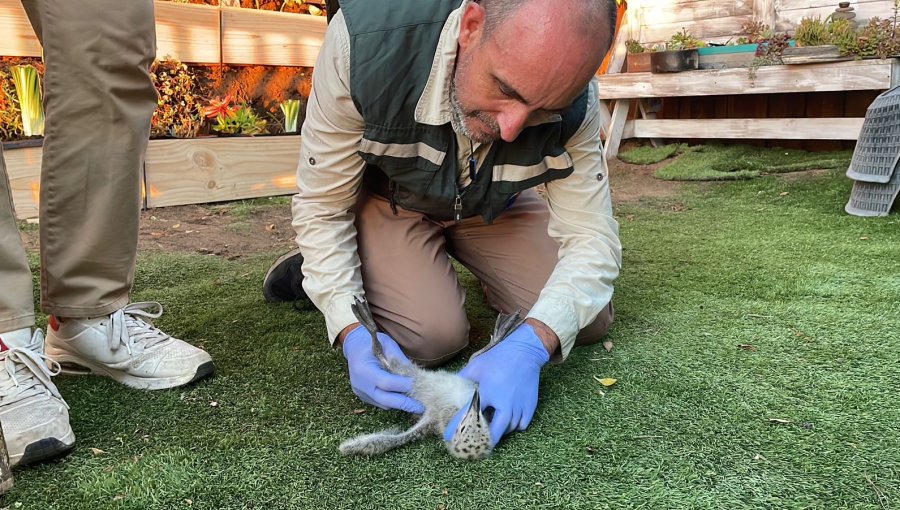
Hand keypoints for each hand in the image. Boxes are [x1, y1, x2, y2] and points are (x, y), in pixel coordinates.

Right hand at [342, 326, 424, 413]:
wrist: (354, 347)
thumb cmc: (371, 343)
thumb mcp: (387, 345)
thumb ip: (400, 360)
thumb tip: (415, 375)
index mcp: (363, 369)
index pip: (386, 382)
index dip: (403, 385)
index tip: (419, 385)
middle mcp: (360, 384)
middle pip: (385, 400)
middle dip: (405, 404)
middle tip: (421, 407)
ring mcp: (360, 392)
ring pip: (383, 404)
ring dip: (400, 404)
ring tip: (415, 403)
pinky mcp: (363, 396)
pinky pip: (380, 403)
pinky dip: (392, 402)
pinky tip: (403, 398)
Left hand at [443, 323, 549, 445]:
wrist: (525, 352)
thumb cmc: (498, 358)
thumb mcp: (476, 366)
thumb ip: (462, 379)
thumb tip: (450, 388)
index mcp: (487, 393)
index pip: (469, 415)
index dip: (458, 427)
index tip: (450, 436)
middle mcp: (504, 404)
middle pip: (493, 433)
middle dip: (482, 440)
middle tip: (475, 442)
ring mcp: (519, 407)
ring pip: (508, 430)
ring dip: (498, 431)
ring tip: (490, 428)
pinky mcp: (530, 406)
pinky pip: (521, 425)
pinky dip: (513, 426)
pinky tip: (507, 421)